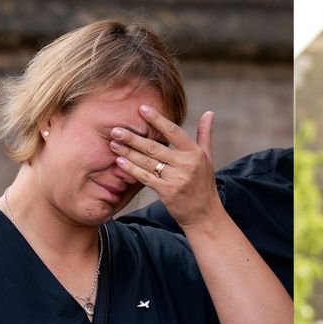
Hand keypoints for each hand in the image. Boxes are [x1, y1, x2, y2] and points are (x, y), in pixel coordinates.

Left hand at [110, 106, 222, 230]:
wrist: (204, 215)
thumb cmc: (204, 184)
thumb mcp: (208, 158)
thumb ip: (205, 135)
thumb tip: (209, 112)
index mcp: (195, 153)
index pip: (173, 131)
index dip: (157, 119)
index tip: (141, 108)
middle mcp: (186, 164)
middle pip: (155, 147)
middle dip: (133, 138)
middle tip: (116, 129)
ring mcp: (176, 178)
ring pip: (147, 162)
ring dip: (128, 152)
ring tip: (113, 143)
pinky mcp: (167, 191)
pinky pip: (145, 177)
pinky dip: (132, 169)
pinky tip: (119, 162)